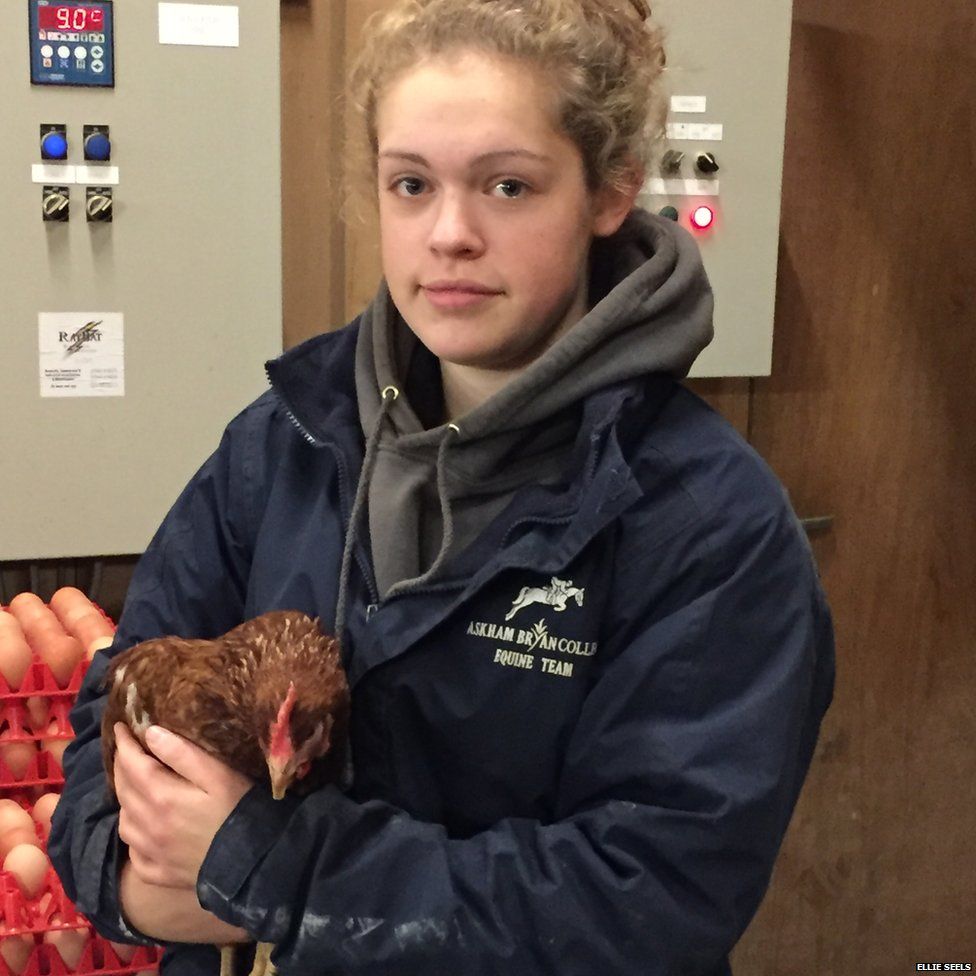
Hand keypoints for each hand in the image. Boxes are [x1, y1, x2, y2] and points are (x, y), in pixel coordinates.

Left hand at [114, 723, 253, 889]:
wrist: (254, 863)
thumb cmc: (240, 810)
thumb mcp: (219, 774)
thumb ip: (183, 754)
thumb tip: (150, 733)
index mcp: (162, 796)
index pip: (132, 764)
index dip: (124, 743)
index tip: (121, 726)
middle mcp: (148, 824)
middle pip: (123, 790)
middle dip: (121, 766)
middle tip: (126, 750)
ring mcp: (151, 852)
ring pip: (124, 820)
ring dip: (125, 799)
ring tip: (135, 786)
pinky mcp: (158, 872)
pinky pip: (133, 851)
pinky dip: (133, 834)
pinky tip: (144, 828)